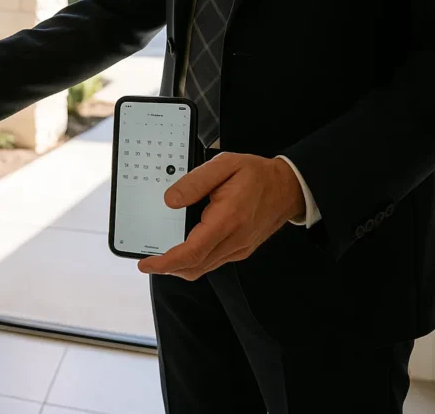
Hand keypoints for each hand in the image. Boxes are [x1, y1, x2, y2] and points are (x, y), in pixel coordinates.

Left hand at [137, 153, 304, 279]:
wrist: (288, 188)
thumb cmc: (256, 175)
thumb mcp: (224, 165)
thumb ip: (194, 182)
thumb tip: (170, 200)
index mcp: (227, 220)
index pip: (191, 252)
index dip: (165, 262)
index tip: (146, 263)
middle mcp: (234, 240)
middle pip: (194, 266)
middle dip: (167, 268)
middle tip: (147, 261)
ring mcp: (238, 248)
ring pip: (202, 268)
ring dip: (179, 266)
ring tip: (160, 255)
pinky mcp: (240, 250)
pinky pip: (212, 262)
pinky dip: (193, 261)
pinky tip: (183, 248)